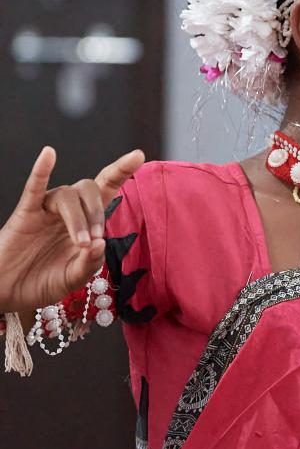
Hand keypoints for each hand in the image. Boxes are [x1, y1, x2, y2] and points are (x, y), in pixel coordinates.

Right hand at [0, 146, 144, 311]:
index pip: (107, 189)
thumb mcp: (74, 278)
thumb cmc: (43, 281)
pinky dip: (41, 170)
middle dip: (97, 213)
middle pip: (89, 189)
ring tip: (81, 244)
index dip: (122, 171)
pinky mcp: (25, 214)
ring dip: (79, 218)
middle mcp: (68, 210)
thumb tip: (100, 243)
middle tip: (93, 241)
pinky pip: (33, 188)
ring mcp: (46, 210)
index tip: (138, 155)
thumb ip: (89, 264)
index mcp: (87, 222)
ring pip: (67, 194)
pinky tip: (49, 154)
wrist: (9, 293)